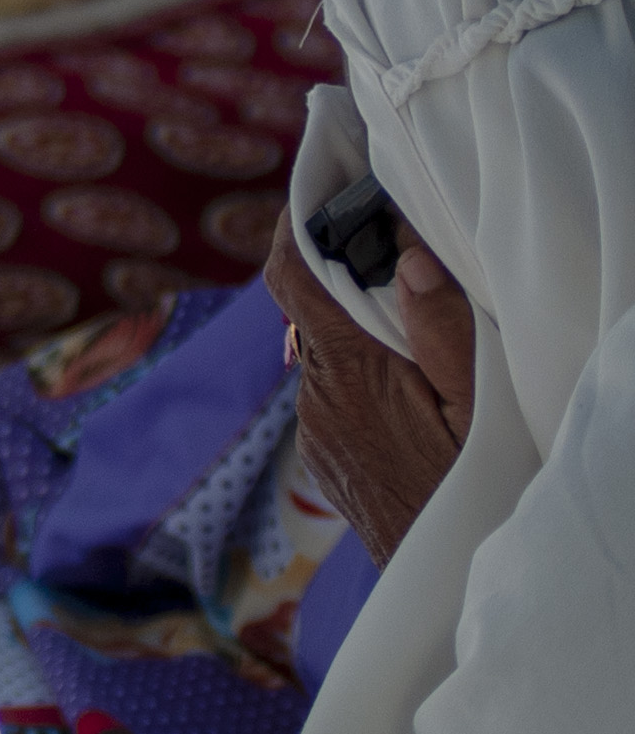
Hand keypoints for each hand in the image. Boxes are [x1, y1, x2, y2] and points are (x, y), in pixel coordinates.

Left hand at [268, 206, 478, 565]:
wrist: (451, 592)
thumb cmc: (480, 499)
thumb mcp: (481, 413)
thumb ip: (441, 332)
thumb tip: (404, 255)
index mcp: (350, 373)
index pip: (293, 276)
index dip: (297, 223)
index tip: (316, 182)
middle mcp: (318, 399)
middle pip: (309, 308)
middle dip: (338, 269)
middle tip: (378, 231)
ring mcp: (318, 433)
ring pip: (326, 353)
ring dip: (355, 325)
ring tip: (406, 307)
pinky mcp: (328, 459)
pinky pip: (336, 393)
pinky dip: (362, 370)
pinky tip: (407, 377)